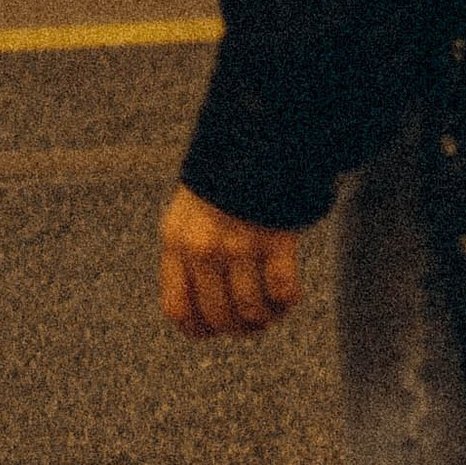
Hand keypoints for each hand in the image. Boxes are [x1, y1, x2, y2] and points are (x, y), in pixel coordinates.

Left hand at [159, 183, 303, 340]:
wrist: (259, 132)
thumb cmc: (225, 177)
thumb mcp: (190, 210)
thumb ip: (189, 253)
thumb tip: (199, 310)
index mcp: (176, 241)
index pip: (178, 309)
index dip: (198, 329)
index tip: (215, 332)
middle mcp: (203, 248)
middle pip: (217, 315)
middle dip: (237, 328)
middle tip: (252, 324)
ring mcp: (239, 243)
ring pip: (249, 309)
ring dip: (263, 319)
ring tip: (271, 313)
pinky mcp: (275, 237)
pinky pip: (281, 289)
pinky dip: (286, 300)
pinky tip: (289, 297)